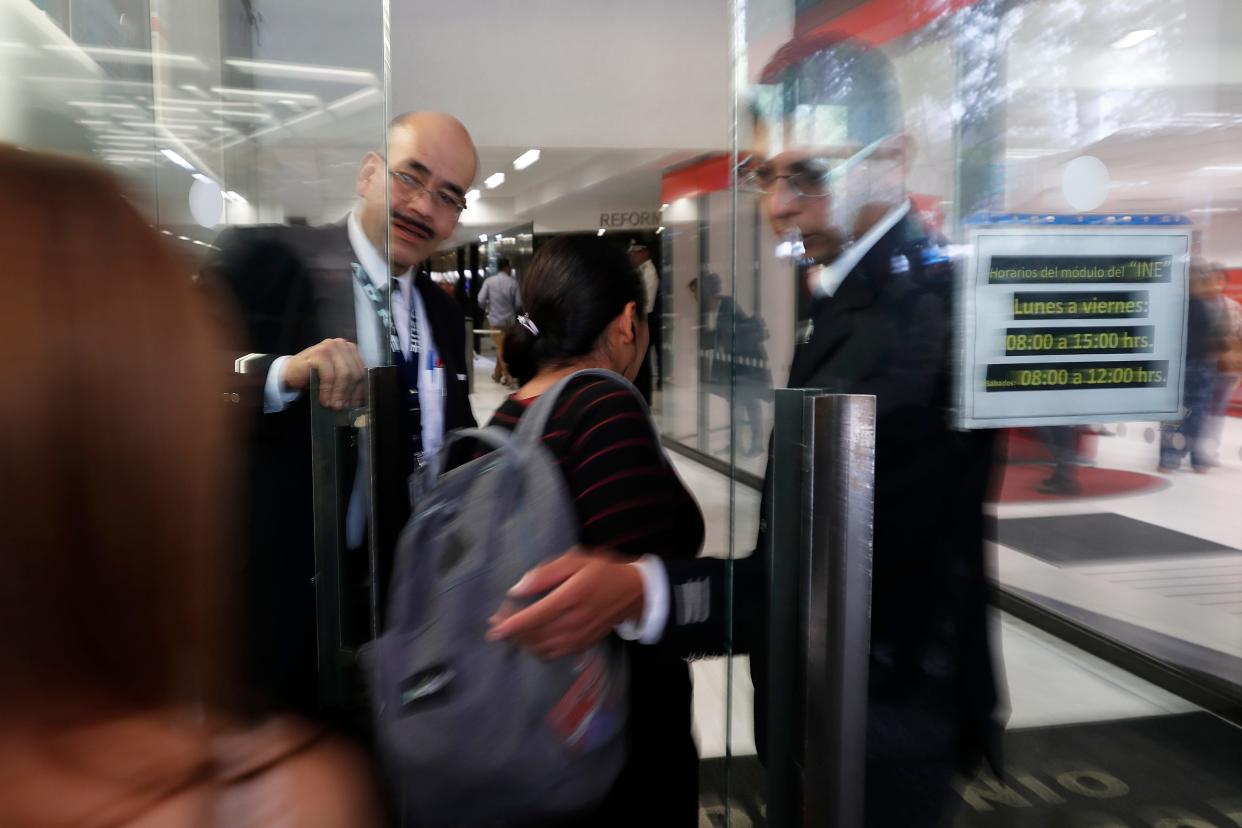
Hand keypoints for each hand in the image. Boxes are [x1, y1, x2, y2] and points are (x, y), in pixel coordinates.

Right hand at [281, 338, 366, 409]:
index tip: (356, 404)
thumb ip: (348, 381)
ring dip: (339, 393)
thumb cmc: (314, 375)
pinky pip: (329, 376)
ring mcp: (330, 347)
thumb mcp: (336, 377)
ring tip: (334, 405)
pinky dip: (327, 390)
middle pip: (354, 372)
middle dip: (350, 393)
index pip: (361, 370)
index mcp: (349, 349)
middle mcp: (341, 344)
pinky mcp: (319, 353)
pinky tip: (324, 400)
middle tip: (343, 406)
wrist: (290, 372)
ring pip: (344, 374)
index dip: (360, 389)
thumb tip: (359, 400)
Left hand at [486, 547, 643, 660]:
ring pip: (541, 648)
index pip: (535, 617)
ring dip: (521, 642)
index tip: (493, 625)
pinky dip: (536, 650)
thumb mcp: (575, 560)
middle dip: (511, 632)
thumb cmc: (601, 572)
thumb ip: (545, 573)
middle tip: (497, 622)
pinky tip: (529, 639)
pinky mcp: (582, 646)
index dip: (511, 625)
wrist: (633, 593)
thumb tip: (517, 589)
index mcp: (572, 597)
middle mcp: (575, 622)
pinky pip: (552, 655)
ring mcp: (579, 638)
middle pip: (534, 635)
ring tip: (511, 630)